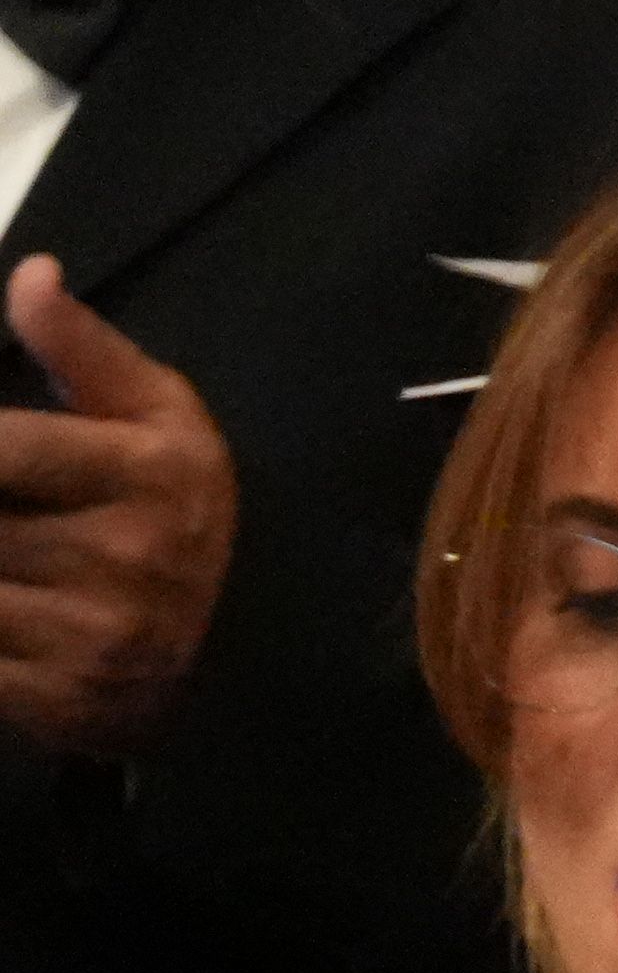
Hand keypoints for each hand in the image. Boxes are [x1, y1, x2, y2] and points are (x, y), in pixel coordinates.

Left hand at [0, 257, 236, 753]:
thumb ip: (81, 346)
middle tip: (7, 512)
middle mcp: (131, 555)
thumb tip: (30, 274)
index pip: (5, 449)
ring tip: (11, 550)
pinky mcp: (63, 698)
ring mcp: (98, 635)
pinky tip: (7, 609)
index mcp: (152, 471)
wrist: (239, 648)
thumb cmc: (177, 507)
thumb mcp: (157, 414)